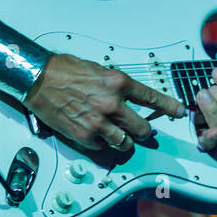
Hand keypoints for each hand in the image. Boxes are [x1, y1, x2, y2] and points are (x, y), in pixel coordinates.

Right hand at [24, 53, 185, 151]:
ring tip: (119, 137)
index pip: (152, 98)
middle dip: (144, 131)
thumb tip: (127, 96)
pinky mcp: (84, 135)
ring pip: (125, 143)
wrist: (37, 78)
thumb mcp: (97, 69)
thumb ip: (115, 85)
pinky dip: (102, 143)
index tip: (178, 111)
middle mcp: (111, 103)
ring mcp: (98, 122)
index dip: (169, 107)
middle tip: (142, 130)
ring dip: (125, 141)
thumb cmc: (63, 70)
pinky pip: (103, 147)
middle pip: (141, 127)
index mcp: (117, 83)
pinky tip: (96, 134)